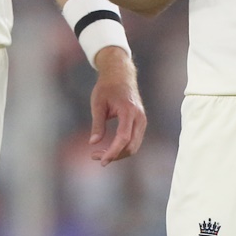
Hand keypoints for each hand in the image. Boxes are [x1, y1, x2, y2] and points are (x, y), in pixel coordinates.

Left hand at [89, 46, 146, 165]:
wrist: (121, 75)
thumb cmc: (107, 87)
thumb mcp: (98, 104)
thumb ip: (97, 124)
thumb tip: (93, 143)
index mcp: (129, 111)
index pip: (123, 138)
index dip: (113, 152)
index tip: (101, 160)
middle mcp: (139, 117)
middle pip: (131, 146)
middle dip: (114, 155)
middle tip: (95, 156)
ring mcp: (142, 120)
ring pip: (134, 146)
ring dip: (118, 154)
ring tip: (100, 154)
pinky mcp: (141, 123)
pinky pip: (134, 141)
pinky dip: (123, 148)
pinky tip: (110, 148)